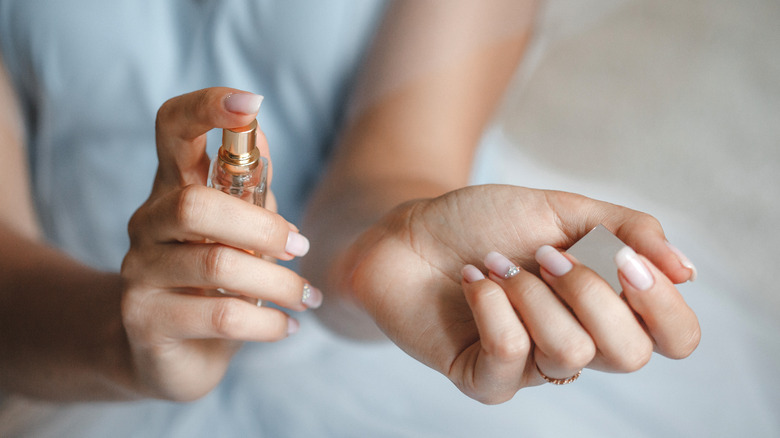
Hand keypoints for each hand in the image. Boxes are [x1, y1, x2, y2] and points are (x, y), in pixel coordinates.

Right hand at [119, 88, 321, 400]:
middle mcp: (147, 223)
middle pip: (196, 204)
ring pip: (216, 265)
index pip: (172, 129)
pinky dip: (268, 323)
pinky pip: (221, 317)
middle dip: (263, 227)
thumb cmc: (212, 282)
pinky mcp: (146, 322)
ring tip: (307, 297)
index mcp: (172, 188)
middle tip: (300, 247)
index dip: (206, 108)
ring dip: (278, 283)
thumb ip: (248, 190)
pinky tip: (287, 327)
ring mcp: (138, 273)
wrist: (169, 352)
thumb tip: (261, 135)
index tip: (250, 102)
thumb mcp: (236, 232)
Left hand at [342, 184, 698, 403]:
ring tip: (494, 263)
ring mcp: (530, 368)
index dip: (662, 304)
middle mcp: (577, 344)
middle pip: (628, 354)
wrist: (414, 231)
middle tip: (545, 255)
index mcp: (607, 307)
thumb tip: (687, 270)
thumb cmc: (487, 223)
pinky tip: (473, 280)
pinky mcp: (483, 379)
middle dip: (589, 290)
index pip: (674, 338)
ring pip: (568, 351)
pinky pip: (509, 354)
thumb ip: (627, 231)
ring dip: (529, 291)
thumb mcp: (564, 210)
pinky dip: (491, 303)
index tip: (625, 259)